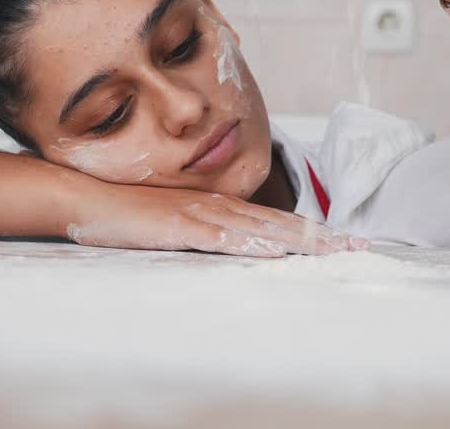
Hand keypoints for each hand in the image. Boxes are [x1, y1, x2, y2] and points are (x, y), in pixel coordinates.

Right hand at [63, 182, 365, 257]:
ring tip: (333, 251)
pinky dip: (251, 244)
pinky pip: (221, 237)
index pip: (277, 220)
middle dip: (321, 237)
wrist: (91, 199)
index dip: (313, 231)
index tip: (346, 240)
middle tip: (359, 246)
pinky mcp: (180, 227)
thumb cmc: (132, 212)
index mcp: (222, 205)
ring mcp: (201, 214)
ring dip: (299, 241)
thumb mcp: (179, 221)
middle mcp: (219, 205)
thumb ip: (209, 229)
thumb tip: (239, 243)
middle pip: (280, 224)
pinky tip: (273, 251)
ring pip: (260, 229)